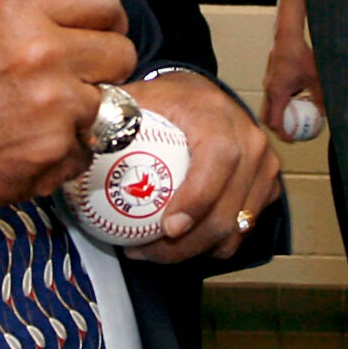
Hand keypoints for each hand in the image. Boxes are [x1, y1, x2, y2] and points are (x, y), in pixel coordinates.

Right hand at [0, 0, 134, 217]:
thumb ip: (36, 20)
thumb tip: (82, 27)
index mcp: (22, 12)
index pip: (104, 2)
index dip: (110, 22)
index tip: (106, 34)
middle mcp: (44, 54)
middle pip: (121, 54)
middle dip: (104, 68)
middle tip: (77, 80)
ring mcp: (54, 108)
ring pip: (109, 106)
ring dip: (82, 114)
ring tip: (38, 118)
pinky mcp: (54, 154)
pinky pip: (86, 150)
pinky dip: (63, 152)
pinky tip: (26, 145)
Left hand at [124, 70, 281, 264]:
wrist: (207, 97)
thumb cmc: (170, 100)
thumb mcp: (139, 97)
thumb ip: (112, 116)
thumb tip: (80, 138)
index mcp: (219, 118)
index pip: (219, 160)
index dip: (197, 198)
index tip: (168, 228)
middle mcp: (251, 142)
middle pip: (228, 208)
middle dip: (186, 244)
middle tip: (143, 252)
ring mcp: (265, 167)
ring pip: (237, 227)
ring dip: (195, 250)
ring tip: (154, 252)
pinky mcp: (267, 187)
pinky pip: (242, 229)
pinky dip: (211, 244)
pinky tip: (179, 245)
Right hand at [259, 25, 322, 131]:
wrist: (287, 38)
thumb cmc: (301, 57)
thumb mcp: (315, 79)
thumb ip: (319, 97)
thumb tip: (325, 113)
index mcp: (278, 94)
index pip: (276, 121)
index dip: (282, 134)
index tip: (291, 140)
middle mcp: (269, 91)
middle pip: (267, 116)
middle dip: (275, 127)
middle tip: (288, 133)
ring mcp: (268, 84)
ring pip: (268, 106)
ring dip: (277, 114)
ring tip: (291, 119)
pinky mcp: (270, 78)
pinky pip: (272, 95)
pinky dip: (279, 102)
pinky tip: (294, 98)